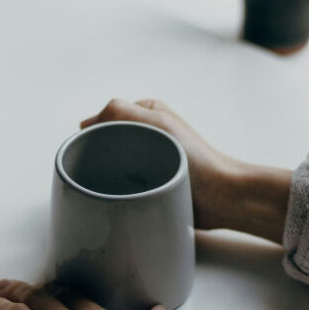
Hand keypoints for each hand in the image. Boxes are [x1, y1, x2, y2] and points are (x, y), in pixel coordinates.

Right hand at [82, 99, 291, 243]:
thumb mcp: (158, 124)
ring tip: (111, 187)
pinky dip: (119, 190)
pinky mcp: (152, 184)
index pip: (106, 118)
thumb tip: (86, 123)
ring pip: (114, 165)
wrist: (221, 197)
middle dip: (100, 156)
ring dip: (109, 176)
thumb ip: (121, 112)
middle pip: (107, 142)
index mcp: (149, 113)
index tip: (91, 151)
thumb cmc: (196, 159)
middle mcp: (148, 134)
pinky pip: (125, 185)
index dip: (95, 133)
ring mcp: (150, 159)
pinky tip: (118, 198)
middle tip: (99, 172)